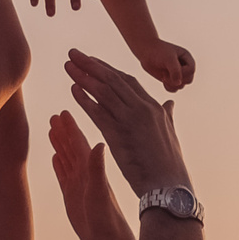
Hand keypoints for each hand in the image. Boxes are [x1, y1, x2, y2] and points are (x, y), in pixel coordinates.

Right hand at [48, 110, 133, 239]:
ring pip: (67, 158)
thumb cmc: (107, 220)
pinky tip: (55, 156)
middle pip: (72, 147)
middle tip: (54, 115)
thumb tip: (98, 144)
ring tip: (52, 128)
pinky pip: (64, 175)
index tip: (63, 112)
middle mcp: (85, 174)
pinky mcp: (73, 197)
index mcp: (92, 170)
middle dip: (63, 131)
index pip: (79, 143)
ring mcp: (79, 185)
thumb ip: (97, 169)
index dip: (71, 128)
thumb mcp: (100, 192)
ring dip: (60, 143)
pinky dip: (59, 164)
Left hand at [64, 49, 190, 197]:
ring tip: (68, 66)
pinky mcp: (119, 134)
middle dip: (91, 65)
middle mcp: (142, 108)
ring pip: (103, 91)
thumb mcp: (171, 133)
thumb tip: (170, 103)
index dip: (107, 69)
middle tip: (74, 54)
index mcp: (154, 107)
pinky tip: (72, 90)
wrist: (169, 186)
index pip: (127, 81)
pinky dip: (84, 99)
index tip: (92, 61)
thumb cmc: (170, 165)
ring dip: (83, 76)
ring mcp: (130, 119)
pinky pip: (97, 111)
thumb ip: (167, 115)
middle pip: (113, 79)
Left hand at [137, 41, 196, 92]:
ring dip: (171, 83)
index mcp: (187, 58)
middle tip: (165, 74)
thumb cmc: (158, 52)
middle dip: (176, 79)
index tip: (169, 69)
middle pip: (188, 80)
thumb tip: (178, 83)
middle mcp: (185, 66)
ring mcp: (178, 74)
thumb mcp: (168, 58)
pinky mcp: (171, 80)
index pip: (191, 70)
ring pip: (181, 86)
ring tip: (163, 75)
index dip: (182, 72)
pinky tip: (162, 80)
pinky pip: (174, 89)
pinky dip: (168, 87)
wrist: (146, 52)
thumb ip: (175, 70)